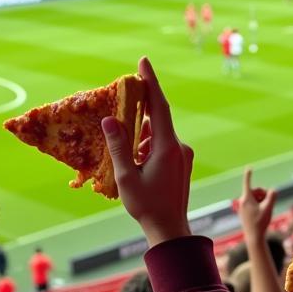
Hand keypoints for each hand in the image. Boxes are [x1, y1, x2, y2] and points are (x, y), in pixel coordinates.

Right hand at [102, 57, 192, 246]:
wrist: (170, 229)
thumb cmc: (147, 206)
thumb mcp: (126, 177)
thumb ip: (118, 146)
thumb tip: (110, 119)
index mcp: (168, 147)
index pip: (159, 106)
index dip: (151, 82)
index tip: (144, 61)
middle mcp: (179, 147)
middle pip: (159, 117)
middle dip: (142, 104)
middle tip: (126, 91)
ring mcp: (183, 155)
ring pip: (159, 133)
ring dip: (142, 131)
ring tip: (125, 139)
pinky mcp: (182, 162)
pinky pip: (163, 144)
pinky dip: (148, 143)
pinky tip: (135, 155)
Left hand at [237, 168, 276, 241]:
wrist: (253, 237)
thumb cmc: (260, 222)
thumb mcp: (269, 208)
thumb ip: (272, 196)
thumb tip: (273, 189)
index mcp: (246, 198)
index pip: (247, 183)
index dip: (249, 174)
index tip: (249, 167)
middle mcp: (242, 201)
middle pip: (255, 191)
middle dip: (263, 194)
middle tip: (268, 203)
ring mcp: (242, 206)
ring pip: (255, 197)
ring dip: (262, 200)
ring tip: (265, 210)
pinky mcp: (244, 211)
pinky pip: (253, 203)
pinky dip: (259, 205)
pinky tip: (261, 214)